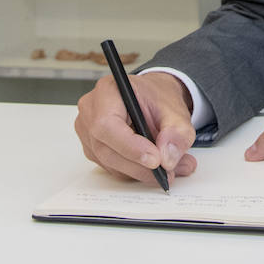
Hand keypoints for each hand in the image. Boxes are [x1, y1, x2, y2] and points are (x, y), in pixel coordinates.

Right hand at [75, 71, 198, 182]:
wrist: (152, 99)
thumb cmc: (156, 98)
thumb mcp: (176, 110)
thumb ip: (176, 132)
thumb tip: (167, 158)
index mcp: (107, 91)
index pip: (107, 124)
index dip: (130, 146)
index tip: (155, 160)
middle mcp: (91, 111)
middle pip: (107, 149)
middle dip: (140, 165)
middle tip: (169, 171)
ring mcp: (87, 132)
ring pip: (111, 163)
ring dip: (141, 172)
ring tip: (171, 170)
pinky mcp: (93, 149)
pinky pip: (112, 168)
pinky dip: (135, 172)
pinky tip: (155, 168)